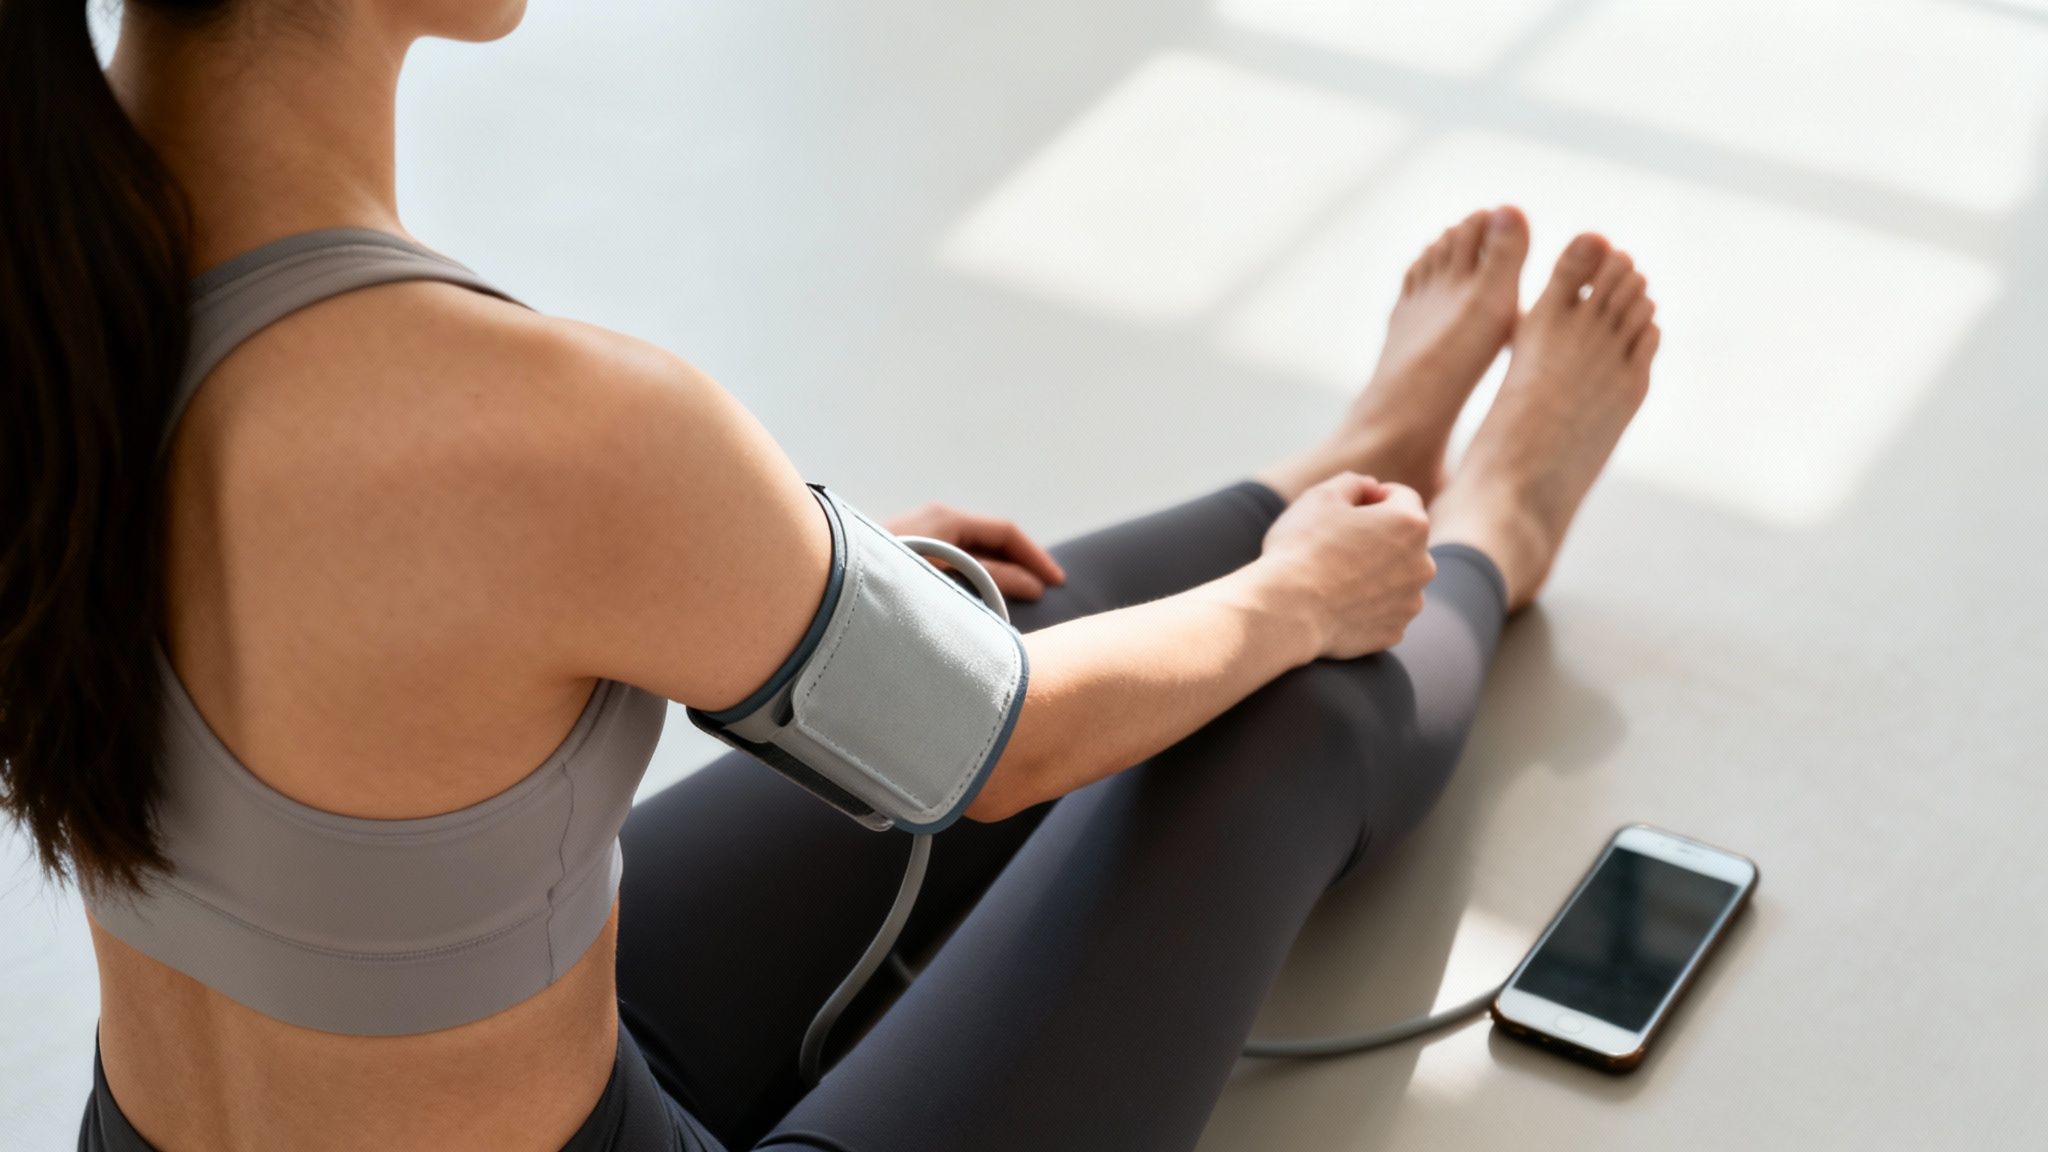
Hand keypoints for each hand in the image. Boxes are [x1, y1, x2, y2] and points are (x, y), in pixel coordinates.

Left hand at [883, 503, 1066, 601]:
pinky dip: (974, 578)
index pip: (1006, 532)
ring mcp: (918, 535)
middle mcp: (933, 520)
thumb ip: (992, 581)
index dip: (1036, 558)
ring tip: (1019, 603)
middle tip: (1045, 595)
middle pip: (991, 541)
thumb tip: (1034, 587)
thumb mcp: (947, 577)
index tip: (1057, 584)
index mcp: (946, 519)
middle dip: (1021, 566)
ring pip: (971, 552)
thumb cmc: (884, 580)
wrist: (823, 583)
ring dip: (997, 574)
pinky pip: (951, 561)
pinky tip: (978, 603)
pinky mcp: (904, 554)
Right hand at [1255, 472, 1433, 658]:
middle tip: (1337, 543)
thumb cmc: (1302, 548)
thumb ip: (1353, 483)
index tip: (1347, 509)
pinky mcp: (1394, 631)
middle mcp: (1422, 564)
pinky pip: (1385, 609)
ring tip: (1335, 575)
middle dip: (1379, 536)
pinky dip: (1368, 604)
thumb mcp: (1321, 496)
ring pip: (1397, 576)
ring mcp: (1410, 602)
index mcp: (1411, 524)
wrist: (1285, 611)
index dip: (1373, 497)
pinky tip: (1338, 602)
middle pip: (1404, 539)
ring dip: (1376, 571)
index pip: (1402, 497)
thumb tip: (1370, 487)